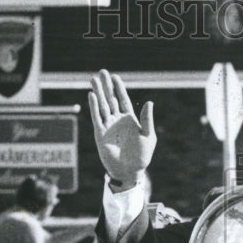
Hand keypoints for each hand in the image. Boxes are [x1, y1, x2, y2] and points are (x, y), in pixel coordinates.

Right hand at [88, 69, 155, 188]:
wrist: (130, 171)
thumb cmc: (141, 156)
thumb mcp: (148, 136)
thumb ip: (147, 119)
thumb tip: (149, 102)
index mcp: (130, 120)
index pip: (123, 100)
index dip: (119, 88)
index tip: (115, 76)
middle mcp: (117, 120)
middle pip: (111, 99)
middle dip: (106, 86)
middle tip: (101, 71)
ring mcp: (108, 126)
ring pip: (102, 105)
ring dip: (98, 92)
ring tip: (93, 79)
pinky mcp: (100, 133)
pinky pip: (97, 117)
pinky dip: (94, 106)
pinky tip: (92, 95)